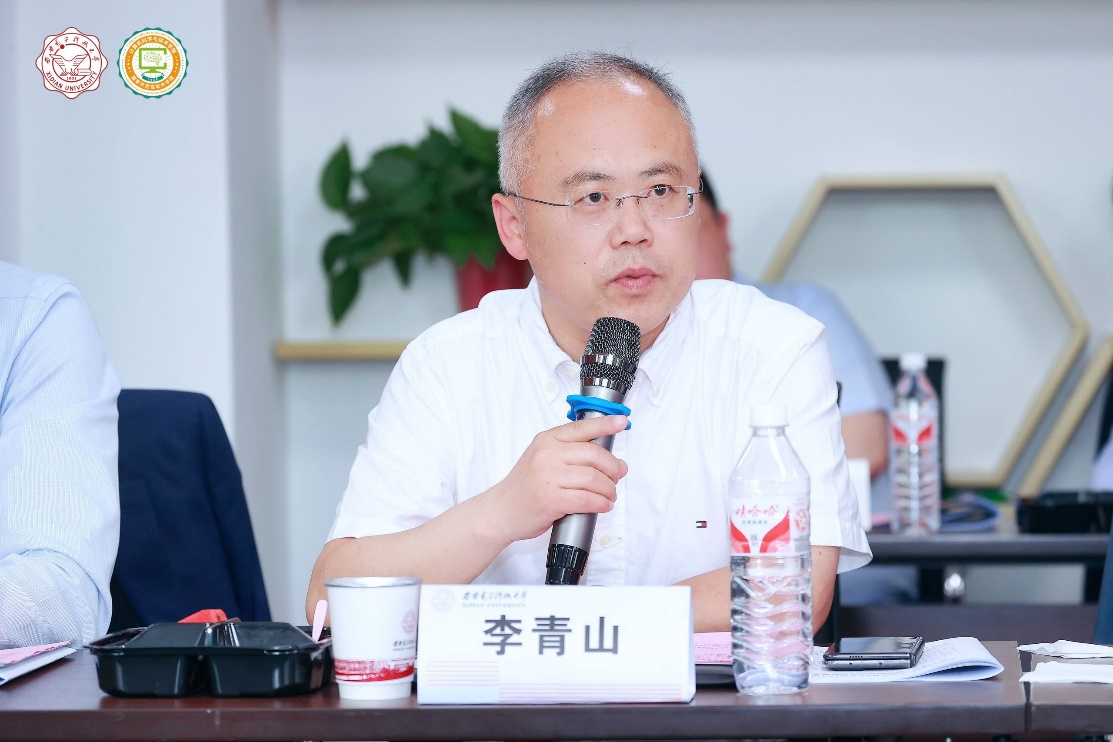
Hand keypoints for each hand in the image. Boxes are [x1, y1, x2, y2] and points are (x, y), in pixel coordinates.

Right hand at [483, 415, 629, 544]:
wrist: (501, 510)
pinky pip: (587, 499)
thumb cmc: (525, 486)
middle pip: (594, 455)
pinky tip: (603, 505)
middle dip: (613, 467)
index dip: (605, 424)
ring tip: (610, 495)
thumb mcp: (542, 458)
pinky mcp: (551, 500)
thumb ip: (570, 453)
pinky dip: (600, 504)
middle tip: (618, 476)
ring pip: (593, 479)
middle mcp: (547, 454)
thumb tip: (612, 460)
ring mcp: (548, 477)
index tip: (621, 422)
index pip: (581, 428)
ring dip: (609, 489)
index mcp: (546, 440)